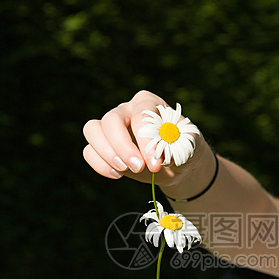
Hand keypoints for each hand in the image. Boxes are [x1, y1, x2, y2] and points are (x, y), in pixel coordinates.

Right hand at [82, 90, 205, 187]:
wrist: (176, 166)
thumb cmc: (183, 149)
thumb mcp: (188, 145)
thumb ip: (178, 144)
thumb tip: (159, 151)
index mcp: (148, 103)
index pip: (140, 114)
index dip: (145, 140)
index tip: (156, 163)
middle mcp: (126, 110)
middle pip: (111, 120)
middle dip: (122, 147)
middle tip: (138, 167)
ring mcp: (111, 127)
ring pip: (92, 130)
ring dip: (106, 154)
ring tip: (125, 171)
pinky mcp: (103, 146)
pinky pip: (89, 151)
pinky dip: (100, 165)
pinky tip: (119, 175)